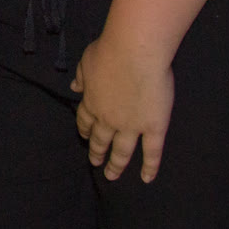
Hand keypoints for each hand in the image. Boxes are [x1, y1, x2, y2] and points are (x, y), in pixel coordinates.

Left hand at [71, 32, 174, 181]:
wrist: (135, 53)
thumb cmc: (110, 51)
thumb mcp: (87, 61)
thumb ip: (82, 77)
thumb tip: (74, 87)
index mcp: (92, 102)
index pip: (85, 120)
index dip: (84, 129)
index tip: (84, 137)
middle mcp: (109, 119)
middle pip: (101, 139)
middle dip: (96, 152)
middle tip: (95, 163)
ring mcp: (132, 126)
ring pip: (122, 151)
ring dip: (116, 164)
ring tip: (112, 175)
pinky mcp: (154, 127)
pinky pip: (152, 152)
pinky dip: (149, 167)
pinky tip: (146, 178)